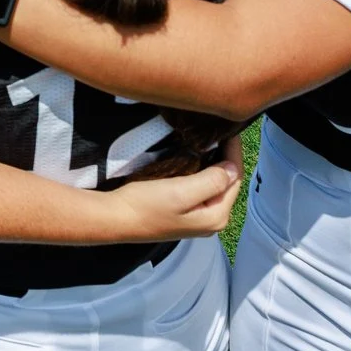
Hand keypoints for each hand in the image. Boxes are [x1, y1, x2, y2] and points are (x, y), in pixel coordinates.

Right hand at [103, 140, 241, 240]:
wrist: (116, 218)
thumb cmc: (146, 206)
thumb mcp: (182, 191)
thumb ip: (212, 181)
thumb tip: (232, 168)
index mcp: (216, 217)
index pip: (235, 179)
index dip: (234, 153)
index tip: (229, 129)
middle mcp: (212, 220)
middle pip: (228, 183)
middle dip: (227, 158)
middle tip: (221, 132)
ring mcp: (198, 218)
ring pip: (215, 185)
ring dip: (215, 164)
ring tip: (211, 140)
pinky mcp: (186, 213)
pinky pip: (203, 189)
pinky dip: (204, 172)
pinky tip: (197, 159)